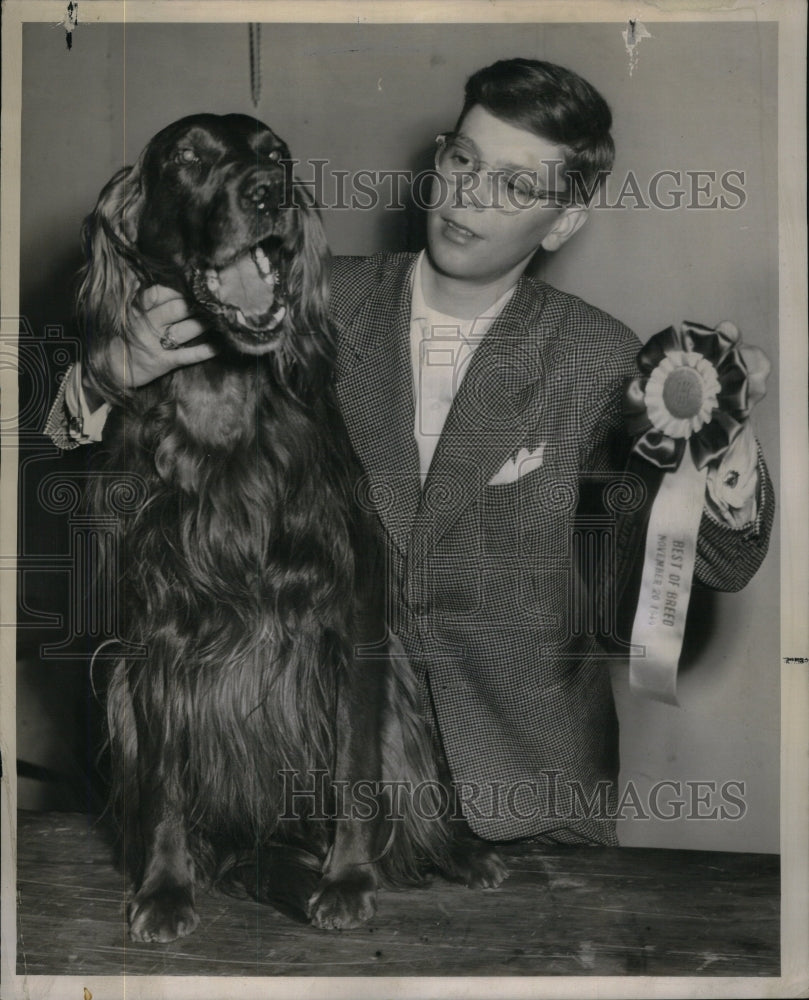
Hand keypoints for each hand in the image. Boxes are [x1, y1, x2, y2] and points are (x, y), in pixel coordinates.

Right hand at [83, 285, 217, 403]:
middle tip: (211, 302)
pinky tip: (219, 346)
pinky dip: (204, 351)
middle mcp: (147, 325)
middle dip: (194, 305)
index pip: (158, 294)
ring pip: (183, 331)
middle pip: (174, 310)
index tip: (193, 287)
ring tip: (219, 319)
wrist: (112, 368)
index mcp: (138, 310)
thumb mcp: (131, 313)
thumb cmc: (127, 335)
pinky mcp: (163, 362)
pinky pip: (187, 356)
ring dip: (203, 324)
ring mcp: (155, 344)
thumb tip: (166, 279)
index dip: (177, 290)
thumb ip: (147, 298)